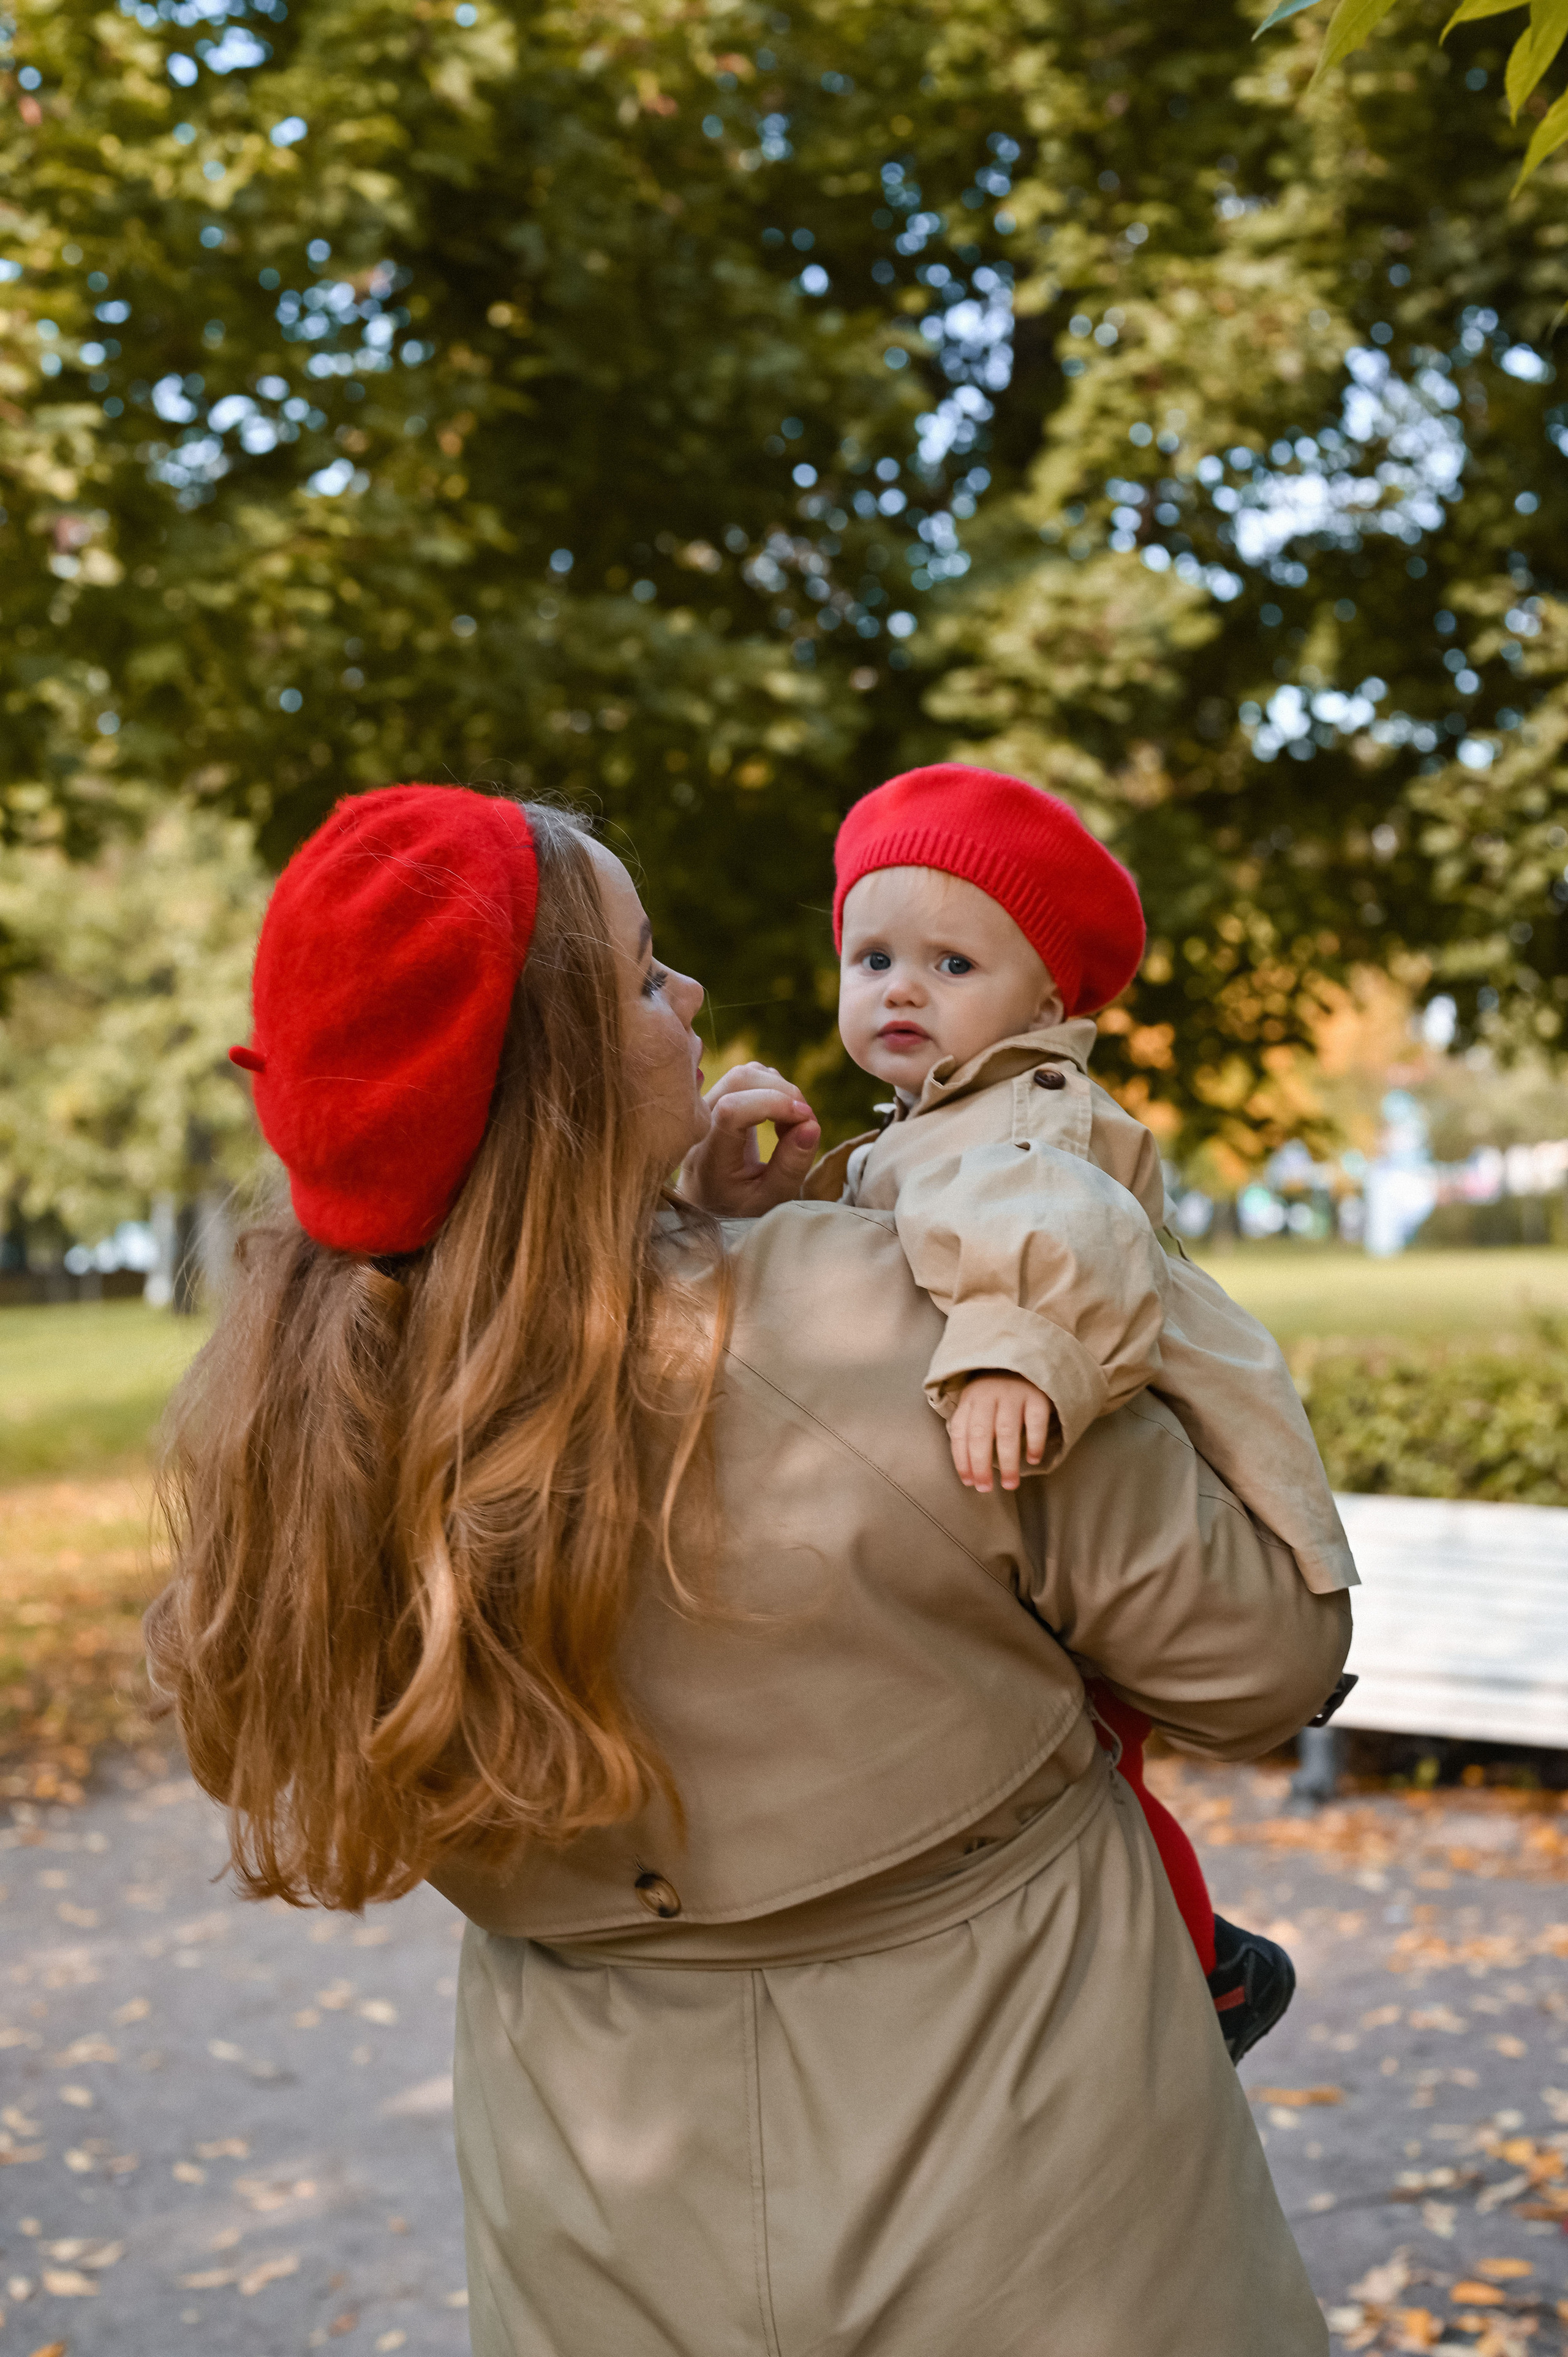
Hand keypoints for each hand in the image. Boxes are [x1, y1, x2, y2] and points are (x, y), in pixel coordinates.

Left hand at [678, 1061, 821, 1216]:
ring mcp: (704, 1107)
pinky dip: (774, 1088)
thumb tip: (811, 1125)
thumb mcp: (771, 1199)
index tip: (806, 1119)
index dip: (773, 1104)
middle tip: (806, 1122)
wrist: (710, 1203)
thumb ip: (790, 1167)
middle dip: (784, 1092)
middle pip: (739, 1080)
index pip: (731, 1110)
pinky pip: (747, 1076)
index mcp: (709, 1158)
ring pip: (744, 1073)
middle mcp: (699, 1125)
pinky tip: (780, 1117)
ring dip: (780, 1089)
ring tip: (793, 1124)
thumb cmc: (741, 1206)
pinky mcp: (716, 1097)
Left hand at [948, 1373, 1053, 1492]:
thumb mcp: (978, 1400)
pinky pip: (1035, 1422)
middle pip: (981, 1434)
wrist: (1025, 1355)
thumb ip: (972, 1425)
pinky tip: (1033, 1459)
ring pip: (1007, 1432)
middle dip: (981, 1465)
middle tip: (986, 1488)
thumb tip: (969, 1466)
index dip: (962, 1459)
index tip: (968, 1481)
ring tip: (1010, 1483)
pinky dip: (1034, 1443)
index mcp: (970, 1398)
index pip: (960, 1432)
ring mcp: (1013, 1393)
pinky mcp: (1037, 1394)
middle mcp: (989, 1394)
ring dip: (1007, 1461)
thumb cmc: (998, 1389)